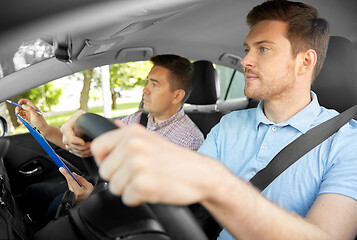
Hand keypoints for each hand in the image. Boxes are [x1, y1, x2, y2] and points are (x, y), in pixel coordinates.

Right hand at [15, 99, 47, 130]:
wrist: (42, 129)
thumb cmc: (40, 122)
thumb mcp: (35, 114)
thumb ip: (29, 108)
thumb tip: (23, 105)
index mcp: (33, 108)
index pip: (26, 101)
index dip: (22, 101)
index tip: (18, 104)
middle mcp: (30, 111)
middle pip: (21, 107)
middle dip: (18, 109)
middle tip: (17, 113)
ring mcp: (28, 116)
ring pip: (20, 113)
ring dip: (19, 116)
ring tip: (22, 120)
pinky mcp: (26, 120)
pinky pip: (20, 119)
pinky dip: (20, 120)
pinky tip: (22, 123)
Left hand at [59, 167, 93, 203]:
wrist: (92, 203)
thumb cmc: (92, 194)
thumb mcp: (89, 185)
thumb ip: (81, 179)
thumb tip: (73, 174)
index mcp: (79, 191)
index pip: (71, 180)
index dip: (66, 173)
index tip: (61, 168)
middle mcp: (74, 195)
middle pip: (69, 182)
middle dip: (70, 177)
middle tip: (68, 171)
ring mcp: (72, 197)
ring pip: (69, 186)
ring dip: (73, 182)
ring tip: (80, 183)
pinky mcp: (71, 198)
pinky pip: (71, 189)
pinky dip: (73, 186)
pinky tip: (78, 187)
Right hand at [60, 110, 91, 156]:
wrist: (79, 121)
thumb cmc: (81, 116)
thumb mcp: (81, 113)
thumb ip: (81, 115)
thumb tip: (86, 118)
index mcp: (65, 128)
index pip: (69, 138)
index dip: (77, 142)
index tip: (84, 142)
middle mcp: (65, 136)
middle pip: (72, 146)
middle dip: (83, 147)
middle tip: (92, 144)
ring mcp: (68, 143)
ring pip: (75, 151)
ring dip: (85, 151)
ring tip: (92, 148)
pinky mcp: (72, 147)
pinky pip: (77, 154)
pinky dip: (84, 154)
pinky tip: (90, 152)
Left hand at [91, 120, 219, 206]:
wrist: (201, 174)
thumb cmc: (176, 159)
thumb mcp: (152, 138)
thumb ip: (129, 133)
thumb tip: (113, 125)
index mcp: (132, 133)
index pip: (97, 147)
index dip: (105, 160)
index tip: (117, 165)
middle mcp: (133, 146)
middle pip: (104, 171)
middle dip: (119, 178)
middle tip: (139, 175)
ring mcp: (138, 165)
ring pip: (114, 187)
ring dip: (129, 189)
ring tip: (148, 180)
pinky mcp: (144, 184)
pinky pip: (127, 198)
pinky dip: (139, 198)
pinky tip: (152, 188)